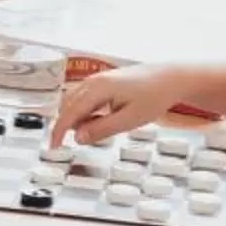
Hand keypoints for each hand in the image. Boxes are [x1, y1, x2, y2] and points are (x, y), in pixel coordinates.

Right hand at [50, 63, 181, 147]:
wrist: (171, 78)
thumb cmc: (155, 96)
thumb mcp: (129, 120)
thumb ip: (102, 130)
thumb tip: (78, 138)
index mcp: (97, 89)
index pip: (69, 114)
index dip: (59, 132)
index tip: (54, 147)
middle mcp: (93, 81)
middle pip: (67, 107)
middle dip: (68, 126)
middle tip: (80, 142)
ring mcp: (97, 79)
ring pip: (75, 102)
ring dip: (78, 119)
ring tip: (100, 129)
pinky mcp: (103, 81)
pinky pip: (85, 98)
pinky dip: (86, 112)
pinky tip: (103, 119)